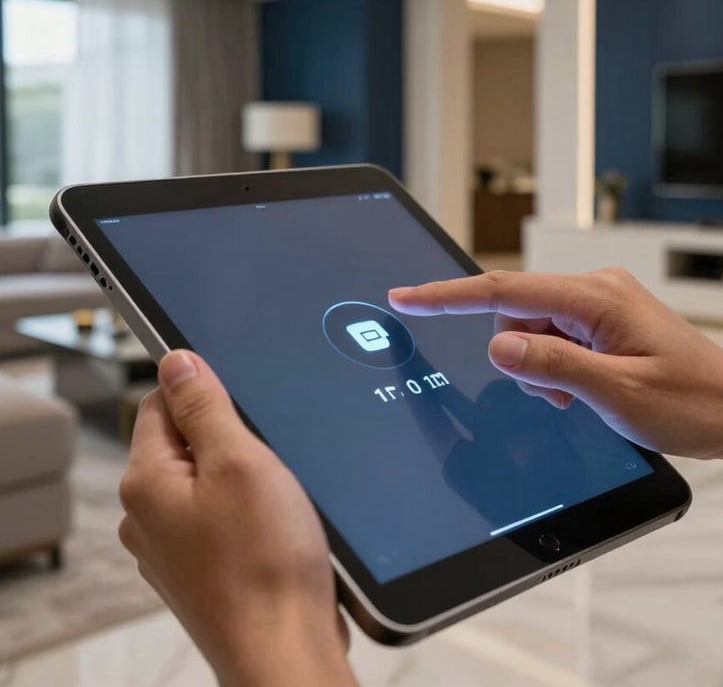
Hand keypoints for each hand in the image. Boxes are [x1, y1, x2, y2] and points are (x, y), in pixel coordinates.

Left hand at [119, 350, 356, 686]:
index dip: (204, 392)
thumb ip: (203, 407)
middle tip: (268, 455)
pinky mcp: (200, 570)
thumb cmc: (265, 562)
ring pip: (206, 481)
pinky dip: (246, 511)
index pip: (160, 402)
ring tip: (276, 498)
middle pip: (184, 442)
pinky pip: (219, 517)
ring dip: (243, 476)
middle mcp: (147, 516)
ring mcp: (172, 548)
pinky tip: (275, 526)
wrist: (285, 651)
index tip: (243, 403)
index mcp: (146, 483)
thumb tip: (176, 361)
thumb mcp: (239, 461)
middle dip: (230, 437)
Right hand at [390, 269, 722, 478]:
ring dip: (540, 367)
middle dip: (519, 358)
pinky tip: (582, 388)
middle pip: (516, 316)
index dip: (448, 296)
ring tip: (577, 396)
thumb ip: (551, 366)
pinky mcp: (603, 322)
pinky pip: (555, 338)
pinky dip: (556, 367)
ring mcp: (600, 305)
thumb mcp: (615, 393)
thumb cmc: (692, 402)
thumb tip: (498, 348)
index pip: (504, 290)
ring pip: (532, 331)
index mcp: (596, 297)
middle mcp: (595, 290)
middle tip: (555, 395)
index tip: (409, 297)